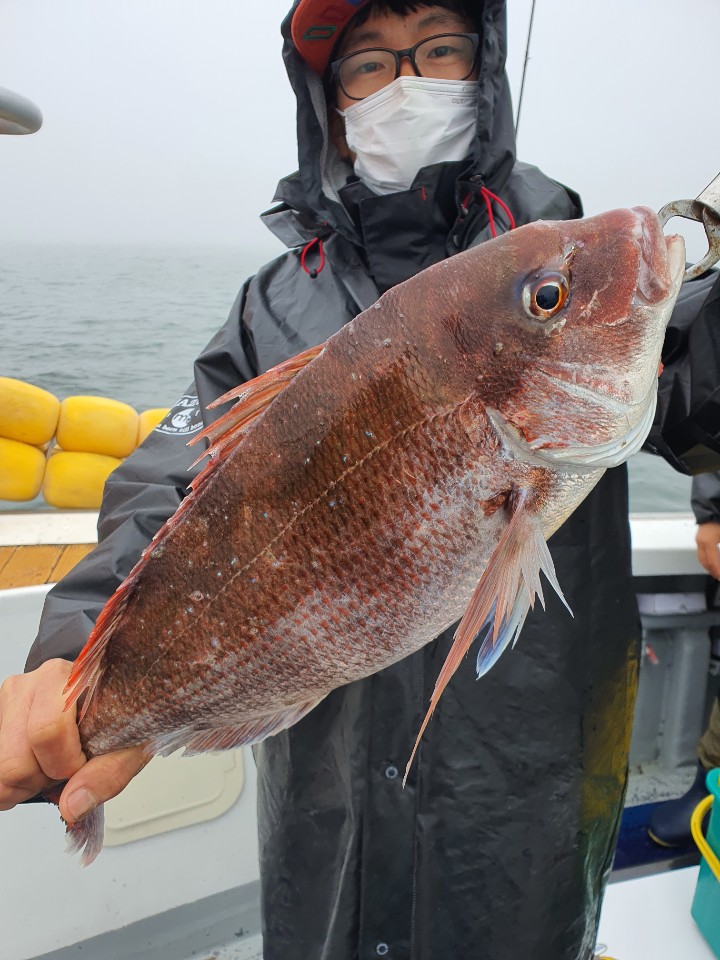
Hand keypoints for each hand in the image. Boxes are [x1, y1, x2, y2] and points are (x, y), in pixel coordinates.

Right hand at [0, 659, 145, 823]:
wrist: (107, 701)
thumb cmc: (117, 718)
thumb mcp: (130, 745)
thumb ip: (107, 774)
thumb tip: (72, 806)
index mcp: (72, 680)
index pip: (47, 733)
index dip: (64, 765)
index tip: (81, 765)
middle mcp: (36, 682)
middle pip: (15, 760)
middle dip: (42, 779)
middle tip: (65, 769)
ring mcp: (11, 699)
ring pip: (1, 769)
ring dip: (26, 782)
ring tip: (51, 765)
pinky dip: (12, 783)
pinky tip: (36, 766)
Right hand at [696, 521, 719, 579]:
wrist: (713, 508)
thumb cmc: (719, 521)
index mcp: (708, 542)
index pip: (713, 562)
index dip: (718, 572)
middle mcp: (701, 542)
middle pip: (705, 562)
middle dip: (713, 572)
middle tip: (719, 577)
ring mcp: (699, 540)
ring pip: (701, 559)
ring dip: (709, 567)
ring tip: (716, 572)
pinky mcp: (699, 538)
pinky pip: (701, 553)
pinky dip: (706, 560)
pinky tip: (713, 561)